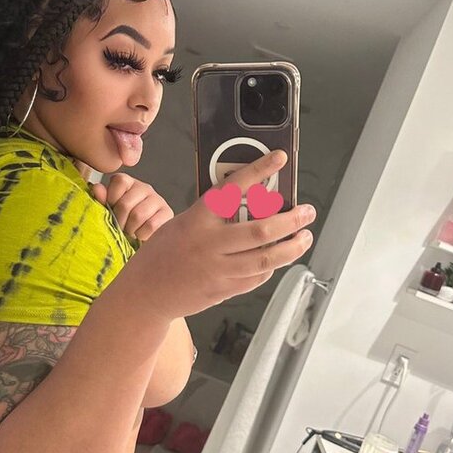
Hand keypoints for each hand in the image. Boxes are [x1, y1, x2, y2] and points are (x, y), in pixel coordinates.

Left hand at [90, 174, 173, 241]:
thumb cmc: (122, 222)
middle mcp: (144, 187)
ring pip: (138, 215)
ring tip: (130, 232)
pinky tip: (140, 235)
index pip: (119, 181)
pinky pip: (151, 225)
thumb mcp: (109, 210)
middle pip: (126, 203)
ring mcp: (157, 199)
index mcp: (128, 182)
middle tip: (120, 228)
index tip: (111, 211)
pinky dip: (142, 234)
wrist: (143, 238)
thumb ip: (102, 199)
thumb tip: (96, 189)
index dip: (111, 199)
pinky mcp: (167, 213)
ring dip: (130, 229)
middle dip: (119, 221)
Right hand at [116, 150, 316, 321]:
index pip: (233, 189)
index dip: (259, 171)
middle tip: (307, 212)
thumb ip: (212, 216)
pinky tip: (277, 259)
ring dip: (291, 248)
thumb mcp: (181, 224)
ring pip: (266, 259)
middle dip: (291, 220)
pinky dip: (270, 267)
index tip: (279, 159)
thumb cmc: (162, 254)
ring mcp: (218, 270)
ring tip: (304, 237)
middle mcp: (209, 244)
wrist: (145, 293)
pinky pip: (256, 277)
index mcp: (197, 220)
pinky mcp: (223, 290)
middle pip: (261, 231)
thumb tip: (249, 203)